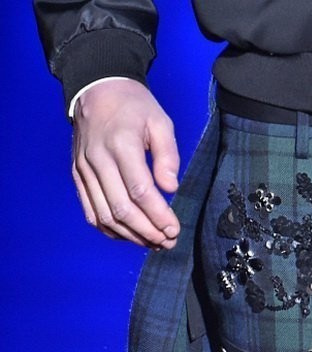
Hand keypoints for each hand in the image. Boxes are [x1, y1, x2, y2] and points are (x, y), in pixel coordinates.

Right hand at [72, 78, 180, 248]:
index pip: (140, 191)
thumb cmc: (134, 107)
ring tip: (153, 243)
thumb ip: (168, 155)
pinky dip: (110, 230)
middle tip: (168, 241)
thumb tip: (170, 188)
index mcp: (122, 144)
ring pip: (105, 216)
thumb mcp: (160, 121)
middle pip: (122, 209)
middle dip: (148, 231)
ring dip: (131, 235)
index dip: (158, 215)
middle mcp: (98, 159)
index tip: (174, 229)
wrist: (96, 89)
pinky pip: (91, 212)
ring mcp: (84, 169)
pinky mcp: (77, 176)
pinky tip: (130, 235)